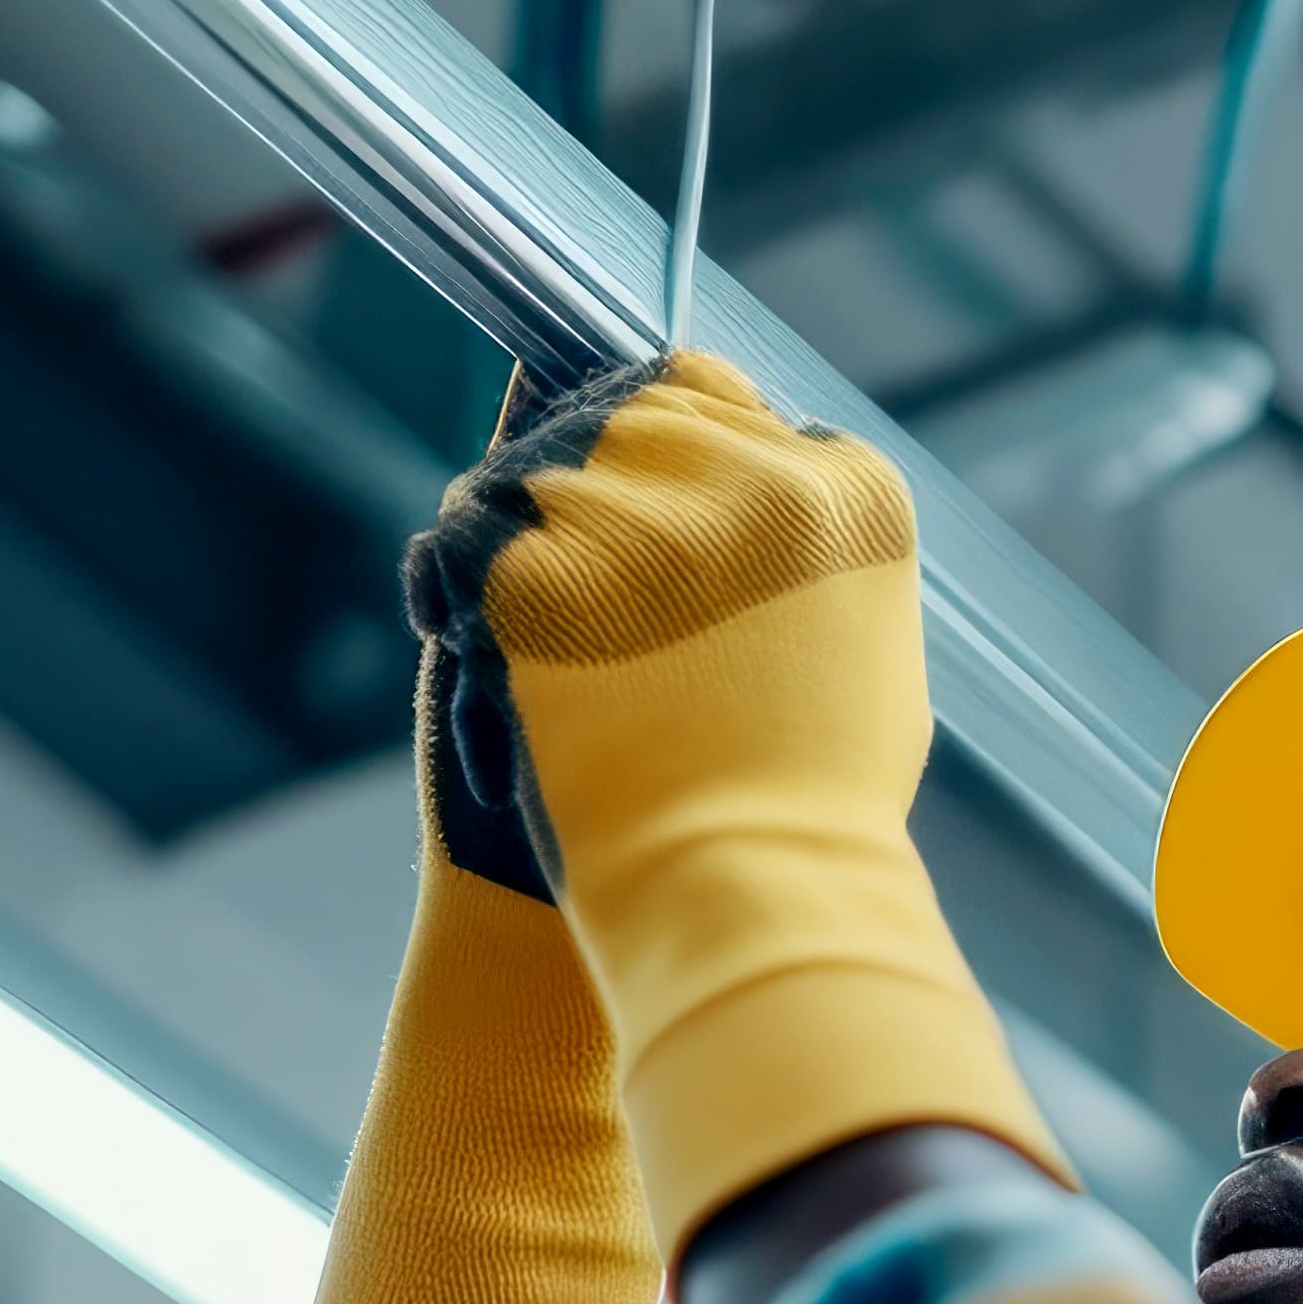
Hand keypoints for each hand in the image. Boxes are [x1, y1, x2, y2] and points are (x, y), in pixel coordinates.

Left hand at [396, 353, 921, 896]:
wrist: (745, 904)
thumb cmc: (808, 806)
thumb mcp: (851, 650)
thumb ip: (806, 551)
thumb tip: (772, 471)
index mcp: (850, 489)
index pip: (720, 399)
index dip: (669, 462)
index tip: (650, 530)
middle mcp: (756, 476)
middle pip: (623, 413)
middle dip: (590, 487)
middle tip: (580, 585)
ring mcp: (644, 516)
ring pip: (530, 465)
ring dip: (516, 539)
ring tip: (533, 636)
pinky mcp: (540, 572)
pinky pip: (462, 536)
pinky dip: (451, 587)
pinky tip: (476, 645)